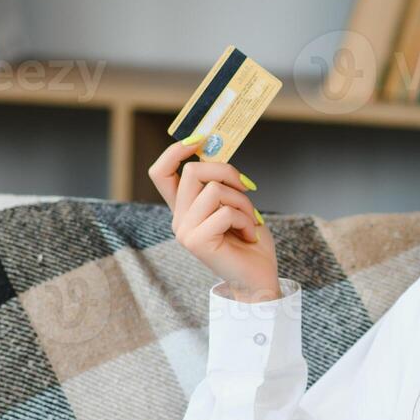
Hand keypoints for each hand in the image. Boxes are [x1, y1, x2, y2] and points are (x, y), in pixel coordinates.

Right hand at [147, 138, 279, 300]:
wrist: (258, 280)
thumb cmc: (250, 241)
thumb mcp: (235, 203)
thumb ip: (221, 182)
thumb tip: (216, 149)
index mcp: (185, 209)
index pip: (161, 173)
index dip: (175, 151)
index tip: (201, 139)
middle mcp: (179, 219)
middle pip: (192, 171)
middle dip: (227, 171)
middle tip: (247, 188)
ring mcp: (185, 231)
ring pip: (214, 190)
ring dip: (242, 202)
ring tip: (251, 221)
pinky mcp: (196, 242)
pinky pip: (225, 212)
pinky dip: (246, 220)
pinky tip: (249, 236)